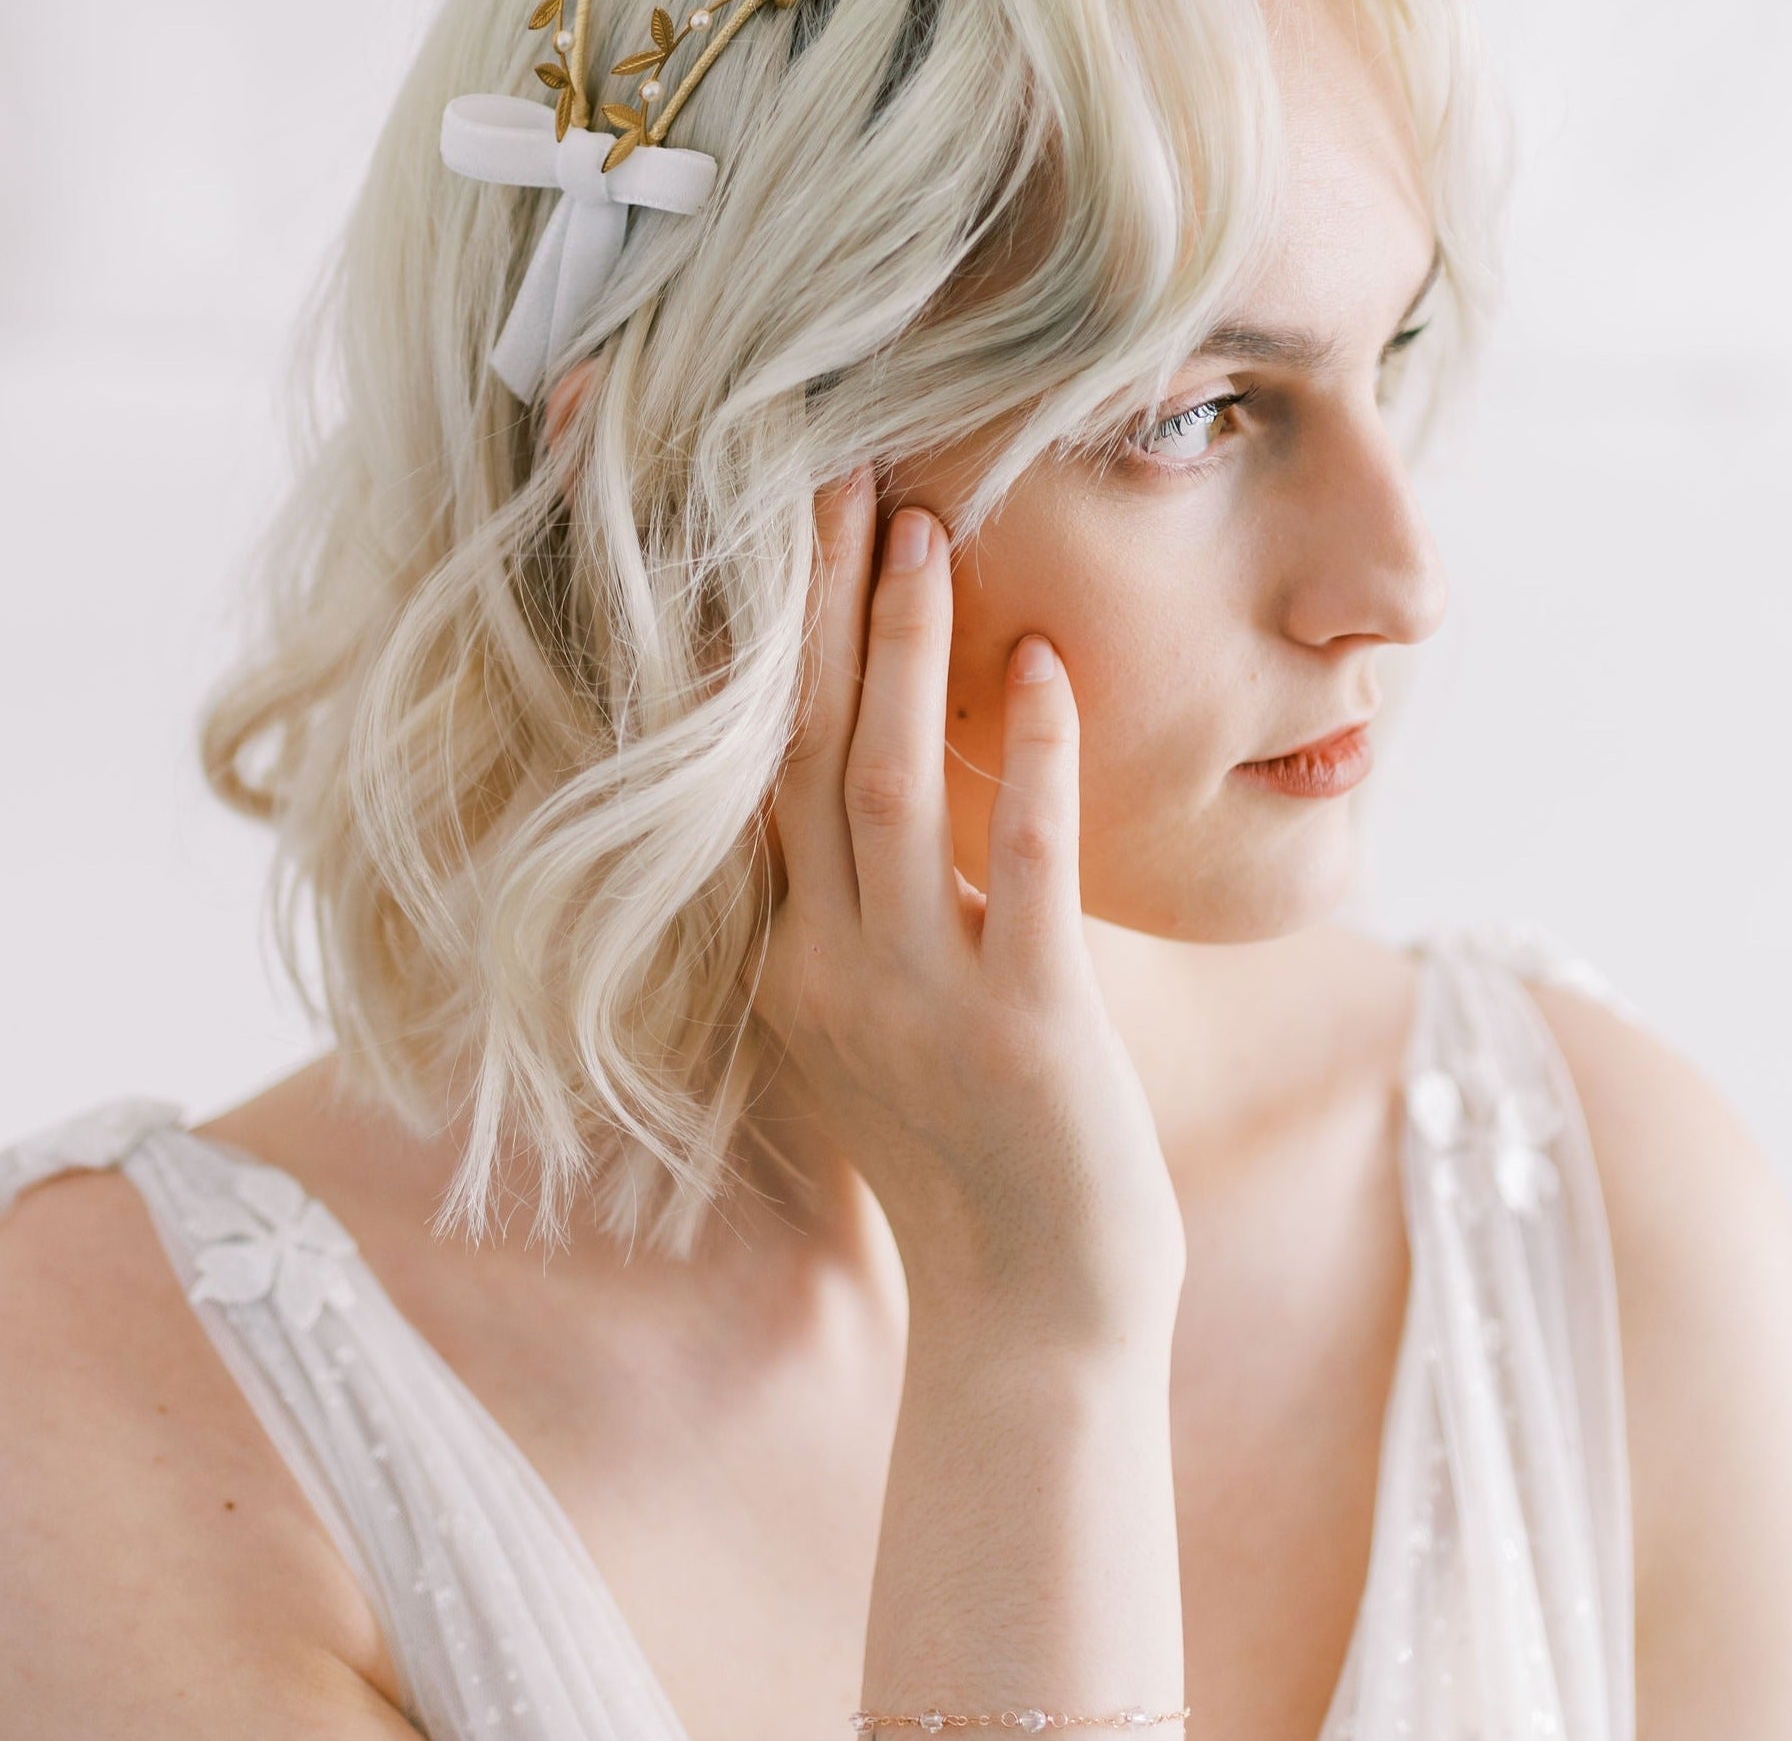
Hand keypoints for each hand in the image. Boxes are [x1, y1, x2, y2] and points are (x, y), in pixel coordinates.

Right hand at [753, 469, 1186, 1353]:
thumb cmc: (969, 1166)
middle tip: (820, 468)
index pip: (751, 769)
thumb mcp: (882, 1030)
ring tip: (919, 525)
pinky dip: (1025, 758)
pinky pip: (1017, 865)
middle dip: (804, 604)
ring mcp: (915, 996)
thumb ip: (858, 919)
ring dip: (897, 649)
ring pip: (880, 786)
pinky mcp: (1022, 1027)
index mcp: (787, 959)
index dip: (750, 645)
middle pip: (792, 748)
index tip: (758, 528)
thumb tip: (877, 792)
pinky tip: (1042, 667)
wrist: (1030, 1322)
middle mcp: (825, 965)